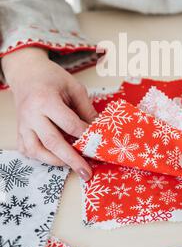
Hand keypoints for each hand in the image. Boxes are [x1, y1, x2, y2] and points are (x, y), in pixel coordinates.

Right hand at [2, 47, 97, 179]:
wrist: (26, 73)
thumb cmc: (51, 78)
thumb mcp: (73, 87)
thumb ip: (86, 108)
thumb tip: (97, 129)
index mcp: (46, 100)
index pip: (69, 124)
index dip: (85, 135)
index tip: (98, 142)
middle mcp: (32, 115)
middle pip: (52, 142)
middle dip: (72, 159)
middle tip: (87, 172)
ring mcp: (23, 125)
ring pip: (37, 151)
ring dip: (56, 162)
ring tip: (73, 166)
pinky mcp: (19, 132)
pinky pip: (28, 151)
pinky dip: (41, 158)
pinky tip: (55, 158)